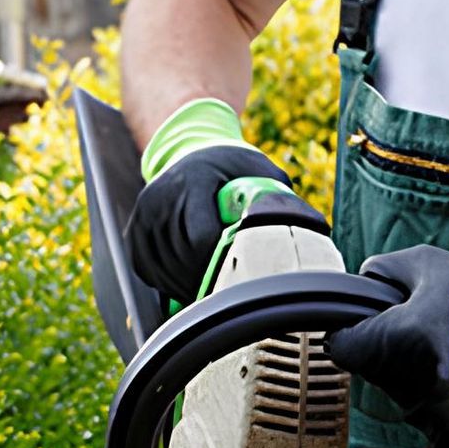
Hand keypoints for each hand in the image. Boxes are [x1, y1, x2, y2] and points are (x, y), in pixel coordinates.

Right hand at [126, 142, 294, 302]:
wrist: (190, 151)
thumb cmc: (233, 166)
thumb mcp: (259, 169)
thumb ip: (279, 196)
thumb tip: (314, 227)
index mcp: (194, 179)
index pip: (201, 236)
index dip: (220, 263)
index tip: (239, 274)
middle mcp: (161, 195)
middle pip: (181, 257)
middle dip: (205, 281)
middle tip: (230, 296)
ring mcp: (143, 214)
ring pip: (162, 268)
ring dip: (186, 288)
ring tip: (211, 297)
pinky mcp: (134, 231)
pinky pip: (146, 269)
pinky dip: (166, 284)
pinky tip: (188, 288)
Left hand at [326, 246, 448, 425]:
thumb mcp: (425, 263)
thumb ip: (380, 271)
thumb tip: (358, 286)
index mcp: (400, 338)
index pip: (340, 348)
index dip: (347, 333)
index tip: (360, 326)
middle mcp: (413, 380)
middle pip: (370, 370)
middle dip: (384, 349)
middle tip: (419, 328)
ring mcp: (433, 408)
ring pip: (395, 392)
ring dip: (407, 372)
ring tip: (444, 346)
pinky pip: (422, 408)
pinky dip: (432, 392)